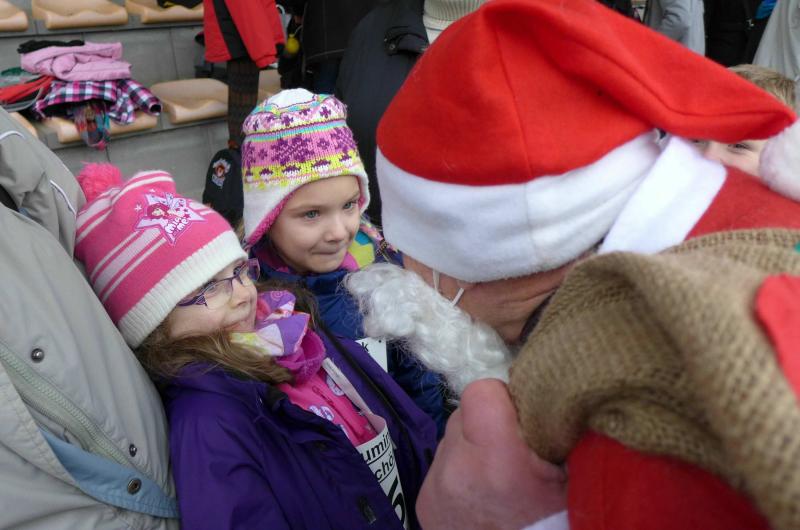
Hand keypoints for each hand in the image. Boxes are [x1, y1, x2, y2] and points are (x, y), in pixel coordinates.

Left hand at [417, 379, 566, 529]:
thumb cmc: (561, 524)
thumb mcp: (575, 479)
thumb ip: (556, 432)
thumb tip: (553, 393)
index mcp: (497, 462)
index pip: (482, 390)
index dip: (507, 400)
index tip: (528, 423)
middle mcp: (455, 471)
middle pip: (465, 413)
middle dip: (492, 425)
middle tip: (520, 455)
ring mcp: (433, 490)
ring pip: (453, 438)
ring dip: (476, 448)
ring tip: (501, 480)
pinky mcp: (423, 505)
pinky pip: (444, 465)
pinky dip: (462, 472)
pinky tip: (484, 497)